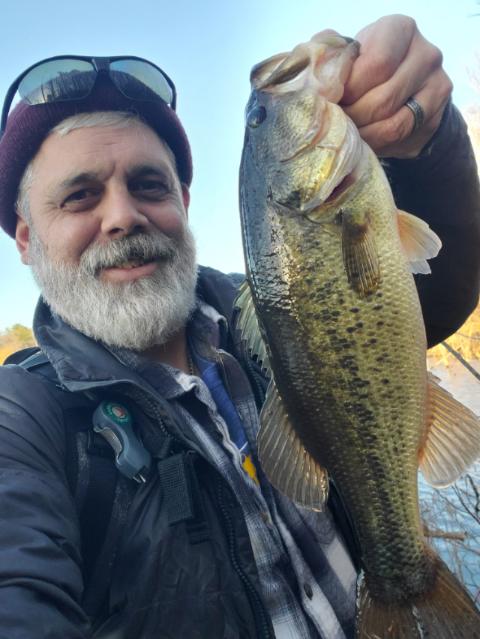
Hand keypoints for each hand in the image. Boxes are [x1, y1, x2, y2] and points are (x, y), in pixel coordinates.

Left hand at [340, 15, 452, 157]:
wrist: (401, 92)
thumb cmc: (367, 71)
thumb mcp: (350, 58)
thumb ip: (332, 59)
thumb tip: (316, 74)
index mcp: (399, 29)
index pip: (376, 64)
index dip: (349, 89)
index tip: (331, 101)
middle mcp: (424, 53)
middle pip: (383, 97)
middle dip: (353, 116)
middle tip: (335, 124)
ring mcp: (435, 84)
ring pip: (392, 122)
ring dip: (362, 133)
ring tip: (346, 134)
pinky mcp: (435, 113)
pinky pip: (399, 135)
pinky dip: (375, 142)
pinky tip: (362, 141)